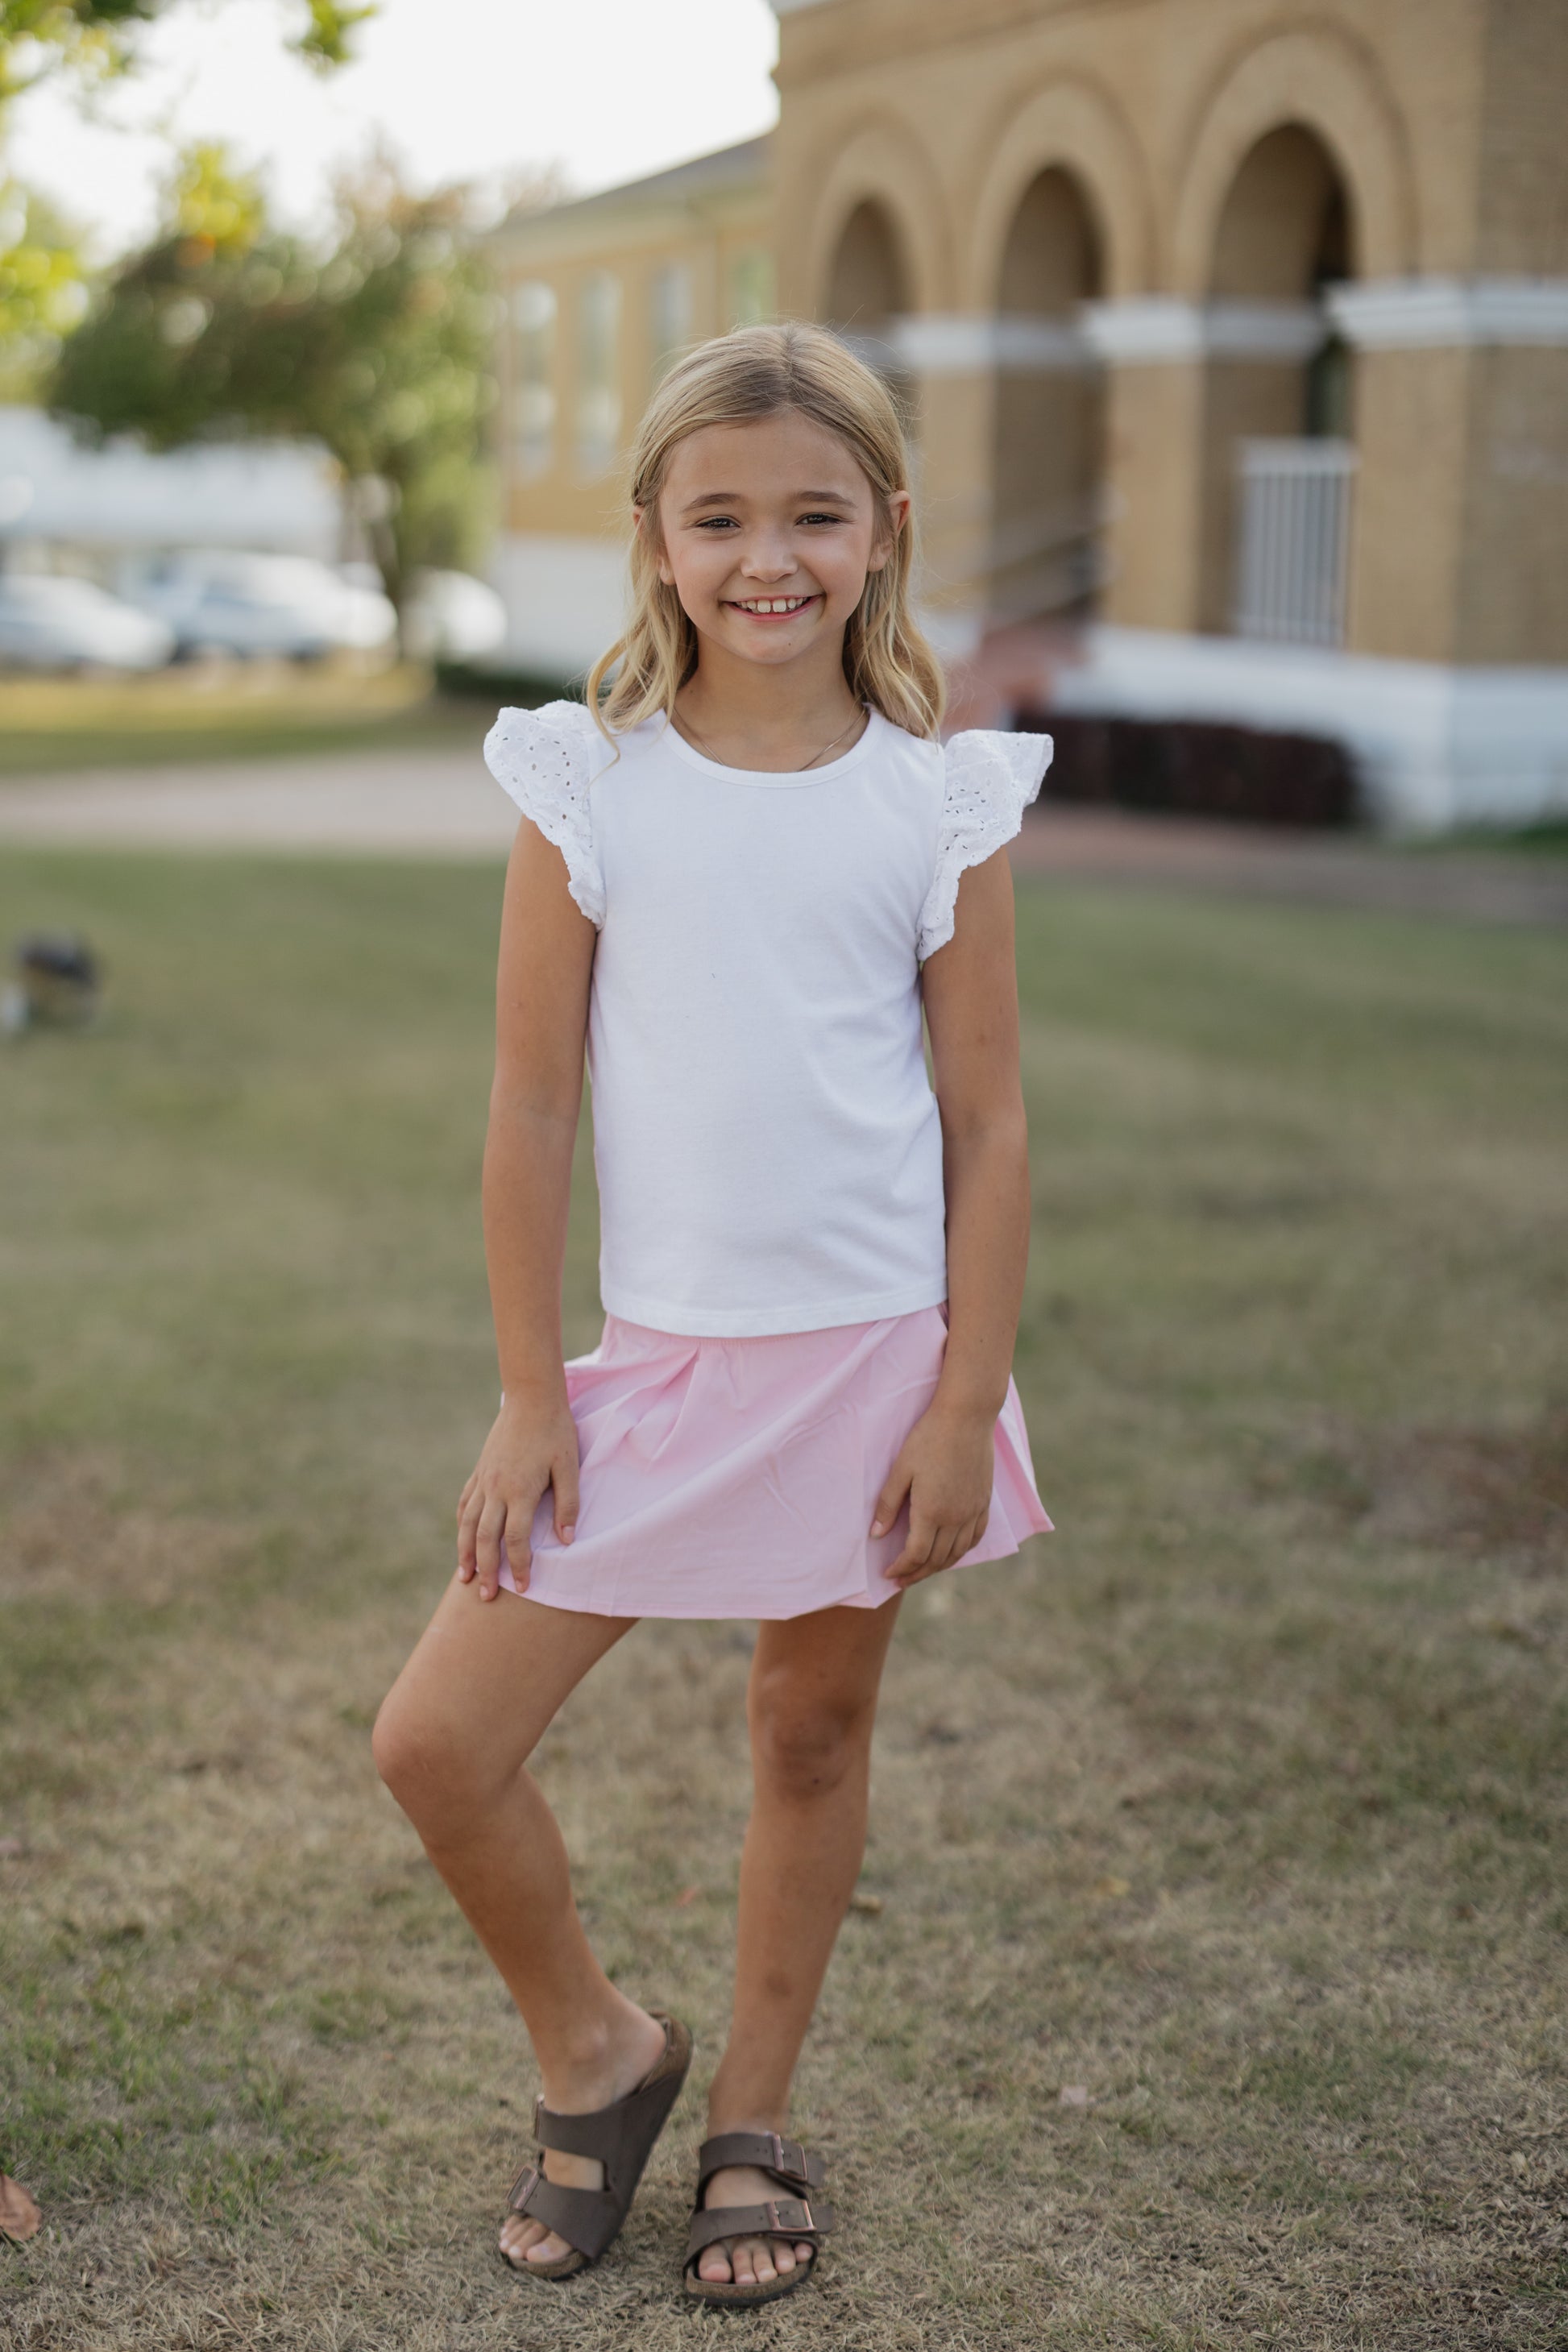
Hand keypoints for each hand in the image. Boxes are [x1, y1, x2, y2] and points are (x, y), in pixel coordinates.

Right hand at [456, 1394, 578, 1601]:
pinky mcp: (480, 1470)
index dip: (518, 1566)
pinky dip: (462, 1525)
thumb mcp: (569, 1467)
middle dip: (486, 1570)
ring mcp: (484, 1479)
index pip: (515, 1539)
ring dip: (465, 1553)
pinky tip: (463, 1538)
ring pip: (468, 1524)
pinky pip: (465, 1503)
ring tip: (464, 1578)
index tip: (522, 1588)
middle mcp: (496, 1489)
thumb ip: (567, 1504)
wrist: (531, 1397)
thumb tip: (566, 1541)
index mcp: (519, 1490)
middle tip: (485, 1597)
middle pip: (486, 1539)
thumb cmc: (556, 1432)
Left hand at [870, 1400, 993, 1587]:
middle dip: (917, 1573)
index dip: (901, 1568)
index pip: (916, 1555)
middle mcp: (956, 1518)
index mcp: (932, 1512)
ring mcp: (973, 1511)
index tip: (888, 1573)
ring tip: (922, 1570)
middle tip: (901, 1579)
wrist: (966, 1417)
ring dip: (939, 1566)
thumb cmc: (928, 1439)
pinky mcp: (984, 1502)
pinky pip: (975, 1537)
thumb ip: (888, 1505)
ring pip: (957, 1553)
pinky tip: (952, 1551)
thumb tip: (876, 1534)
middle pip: (937, 1560)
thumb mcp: (900, 1470)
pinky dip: (962, 1551)